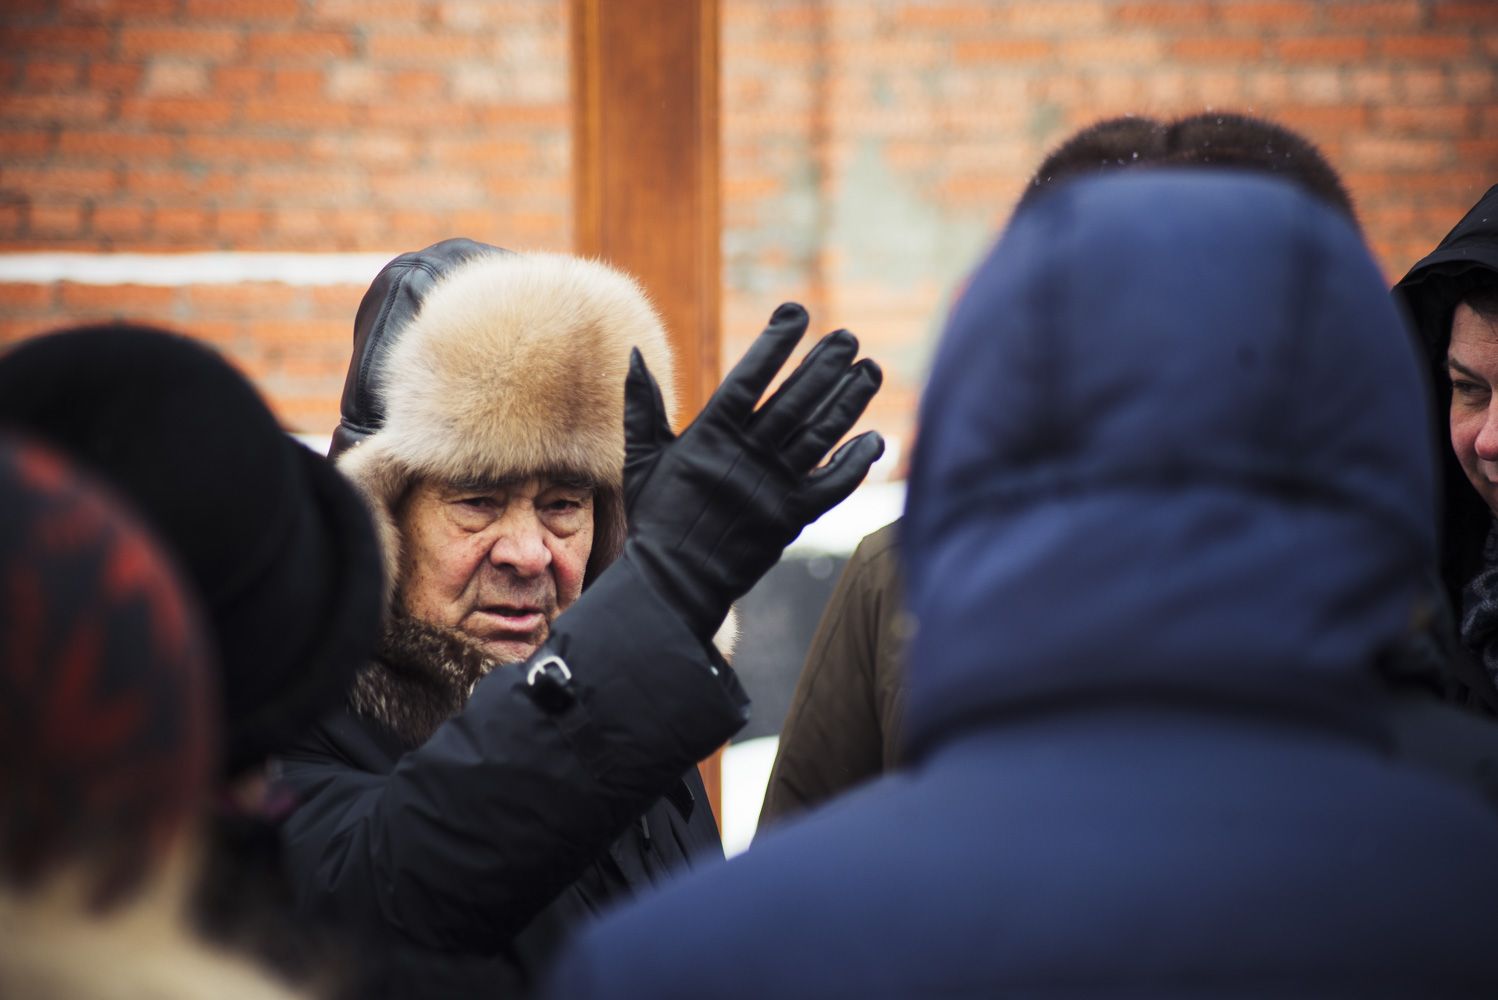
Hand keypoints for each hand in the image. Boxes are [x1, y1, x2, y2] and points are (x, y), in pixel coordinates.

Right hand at [622, 302, 883, 641]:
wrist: (673, 583)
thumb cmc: (656, 518)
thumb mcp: (641, 459)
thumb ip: (642, 406)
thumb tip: (635, 352)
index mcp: (709, 436)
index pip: (749, 377)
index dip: (775, 343)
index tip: (797, 313)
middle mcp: (745, 456)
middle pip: (795, 399)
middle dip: (825, 364)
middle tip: (849, 337)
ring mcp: (772, 487)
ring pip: (821, 434)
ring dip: (849, 400)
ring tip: (871, 370)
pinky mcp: (791, 518)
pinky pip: (832, 485)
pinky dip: (854, 462)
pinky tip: (874, 438)